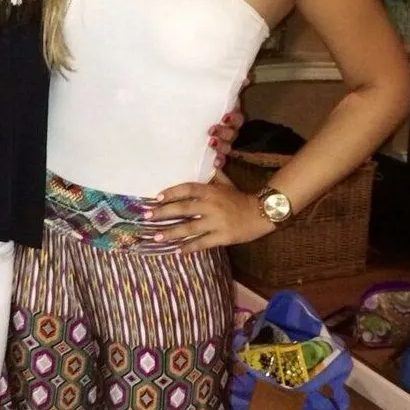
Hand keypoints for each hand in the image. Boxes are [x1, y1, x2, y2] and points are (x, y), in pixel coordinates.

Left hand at [146, 169, 274, 251]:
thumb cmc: (240, 198)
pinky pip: (202, 243)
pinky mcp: (222, 237)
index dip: (171, 193)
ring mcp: (216, 222)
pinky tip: (176, 250)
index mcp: (211, 191)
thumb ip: (214, 175)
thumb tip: (209, 159)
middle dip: (163, 213)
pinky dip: (189, 247)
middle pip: (183, 208)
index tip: (156, 198)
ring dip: (171, 233)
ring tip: (157, 236)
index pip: (187, 189)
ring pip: (189, 228)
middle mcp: (211, 205)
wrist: (262, 213)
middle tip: (147, 217)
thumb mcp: (227, 183)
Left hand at [207, 80, 249, 167]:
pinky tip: (216, 163)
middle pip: (233, 134)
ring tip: (211, 143)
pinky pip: (222, 160)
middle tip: (212, 130)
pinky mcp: (218, 154)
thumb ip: (235, 87)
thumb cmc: (214, 107)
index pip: (239, 119)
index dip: (234, 118)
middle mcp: (233, 132)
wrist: (200, 117)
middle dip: (224, 133)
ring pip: (228, 147)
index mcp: (233, 118)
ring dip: (221, 146)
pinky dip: (220, 161)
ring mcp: (227, 144)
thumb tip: (247, 78)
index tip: (225, 117)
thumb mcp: (223, 97)